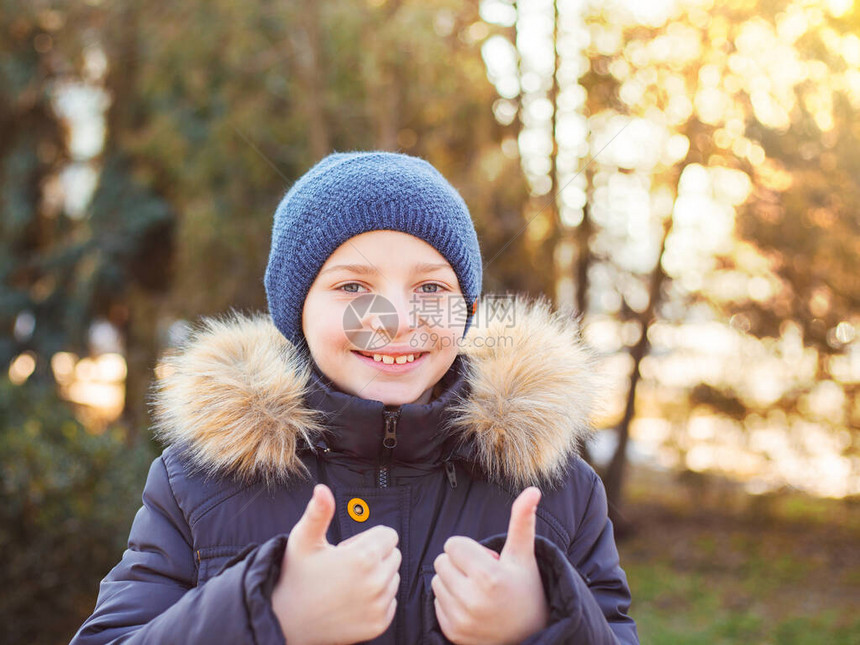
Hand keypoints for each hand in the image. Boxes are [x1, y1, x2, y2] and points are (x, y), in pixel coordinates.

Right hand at [271, 484, 400, 644]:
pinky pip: (391, 601)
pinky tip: (351, 601)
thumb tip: (322, 489)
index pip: (389, 535)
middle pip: (393, 555)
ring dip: (376, 577)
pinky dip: (376, 600)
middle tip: (344, 567)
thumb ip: (318, 512)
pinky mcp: (379, 624)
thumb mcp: (303, 540)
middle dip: (374, 556)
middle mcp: (376, 583)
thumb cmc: (294, 575)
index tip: (346, 550)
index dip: (367, 539)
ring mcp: (379, 606)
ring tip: (346, 584)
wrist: (284, 621)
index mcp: (363, 557)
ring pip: (393, 578)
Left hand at [432, 487, 548, 644]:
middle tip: (481, 575)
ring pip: (437, 582)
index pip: (453, 545)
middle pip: (442, 562)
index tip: (485, 559)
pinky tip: (471, 608)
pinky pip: (436, 604)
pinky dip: (449, 603)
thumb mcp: (524, 555)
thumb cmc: (527, 588)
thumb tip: (533, 489)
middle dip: (459, 564)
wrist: (532, 635)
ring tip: (477, 591)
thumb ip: (522, 521)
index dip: (468, 548)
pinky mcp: (452, 633)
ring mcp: (461, 620)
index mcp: (489, 576)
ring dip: (452, 582)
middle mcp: (473, 600)